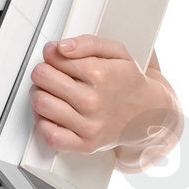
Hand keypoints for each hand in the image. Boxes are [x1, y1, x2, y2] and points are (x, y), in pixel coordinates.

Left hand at [29, 37, 182, 156]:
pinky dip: (43, 123)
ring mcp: (89, 126)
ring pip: (41, 104)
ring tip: (51, 92)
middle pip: (43, 78)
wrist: (148, 115)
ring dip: (40, 94)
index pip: (55, 58)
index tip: (56, 58)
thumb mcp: (117, 52)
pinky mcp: (85, 145)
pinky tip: (52, 114)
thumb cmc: (129, 82)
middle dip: (43, 72)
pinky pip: (50, 134)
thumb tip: (60, 47)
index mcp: (101, 75)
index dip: (51, 55)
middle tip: (50, 74)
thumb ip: (88, 43)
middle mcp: (94, 101)